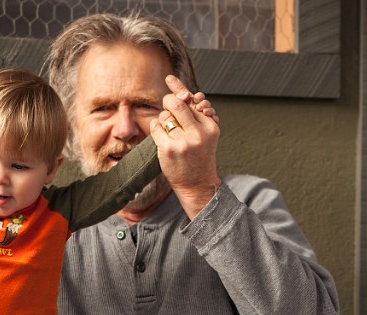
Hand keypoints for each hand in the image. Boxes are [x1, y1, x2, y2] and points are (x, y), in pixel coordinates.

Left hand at [150, 75, 221, 219]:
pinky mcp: (168, 149)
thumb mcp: (204, 133)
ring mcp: (183, 142)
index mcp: (210, 126)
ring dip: (163, 120)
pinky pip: (156, 127)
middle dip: (168, 102)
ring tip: (171, 133)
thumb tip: (179, 87)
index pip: (192, 100)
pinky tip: (163, 139)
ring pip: (164, 116)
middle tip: (168, 108)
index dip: (179, 88)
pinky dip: (156, 129)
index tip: (169, 78)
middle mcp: (198, 133)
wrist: (197, 184)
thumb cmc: (199, 155)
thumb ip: (194, 111)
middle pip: (176, 104)